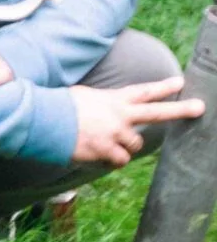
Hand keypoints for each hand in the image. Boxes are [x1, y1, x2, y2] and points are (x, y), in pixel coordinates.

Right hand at [70, 78, 203, 165]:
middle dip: (180, 109)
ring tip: (103, 142)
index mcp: (112, 100)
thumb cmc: (57, 106)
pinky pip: (119, 160)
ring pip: (134, 146)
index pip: (143, 91)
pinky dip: (110, 159)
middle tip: (200, 107)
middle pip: (156, 112)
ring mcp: (113, 133)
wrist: (42, 120)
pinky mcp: (105, 150)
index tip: (180, 82)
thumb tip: (110, 116)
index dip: (163, 87)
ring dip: (123, 146)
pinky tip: (96, 153)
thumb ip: (102, 105)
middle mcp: (118, 115)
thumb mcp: (82, 97)